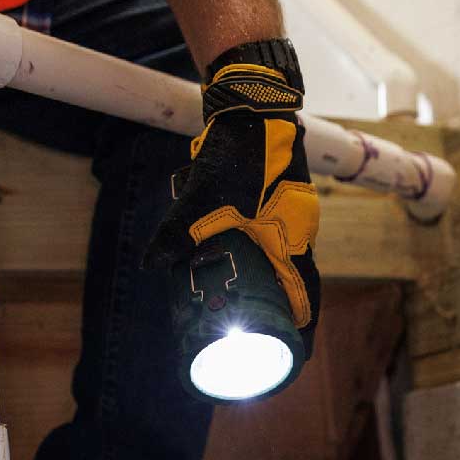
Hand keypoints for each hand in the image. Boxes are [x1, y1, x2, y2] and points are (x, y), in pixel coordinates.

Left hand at [145, 40, 321, 350]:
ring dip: (272, 287)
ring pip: (284, 263)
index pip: (306, 295)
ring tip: (249, 309)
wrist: (254, 103)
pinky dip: (262, 259)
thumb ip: (178, 230)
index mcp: (291, 237)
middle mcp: (298, 231)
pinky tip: (239, 261)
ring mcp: (291, 216)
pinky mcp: (279, 201)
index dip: (305, 329)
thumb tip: (153, 265)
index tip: (301, 356)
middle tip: (264, 341)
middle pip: (296, 285)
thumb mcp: (203, 195)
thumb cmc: (239, 151)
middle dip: (284, 316)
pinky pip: (273, 241)